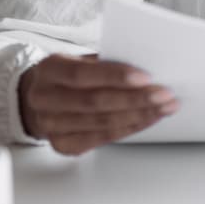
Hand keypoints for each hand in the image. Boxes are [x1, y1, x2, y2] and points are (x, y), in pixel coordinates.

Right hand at [18, 53, 177, 154]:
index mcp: (50, 70)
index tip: (146, 77)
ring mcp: (51, 125)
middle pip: (94, 102)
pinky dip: (129, 128)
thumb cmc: (71, 74)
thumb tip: (148, 65)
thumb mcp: (81, 59)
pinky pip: (101, 138)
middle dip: (135, 99)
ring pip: (100, 123)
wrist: (38, 98)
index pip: (82, 74)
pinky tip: (148, 120)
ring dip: (138, 115)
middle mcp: (45, 99)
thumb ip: (106, 62)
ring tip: (165, 107)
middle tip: (165, 95)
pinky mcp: (63, 144)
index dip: (114, 76)